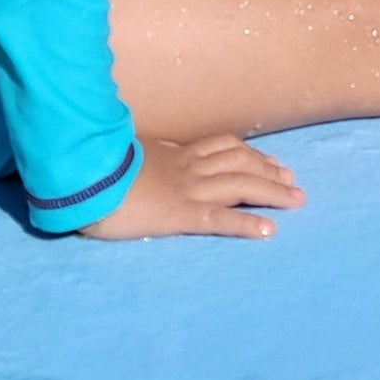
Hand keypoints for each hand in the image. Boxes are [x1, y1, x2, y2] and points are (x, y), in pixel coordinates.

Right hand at [81, 134, 305, 239]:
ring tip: (295, 200)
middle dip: (270, 171)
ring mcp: (187, 189)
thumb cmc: (98, 168)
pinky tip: (269, 231)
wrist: (83, 177)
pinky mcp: (180, 214)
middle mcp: (189, 168)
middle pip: (241, 162)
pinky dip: (247, 224)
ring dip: (271, 191)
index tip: (271, 161)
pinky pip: (220, 219)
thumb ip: (149, 156)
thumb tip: (153, 156)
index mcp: (177, 154)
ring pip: (240, 184)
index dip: (251, 153)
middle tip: (293, 181)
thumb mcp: (131, 154)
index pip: (224, 147)